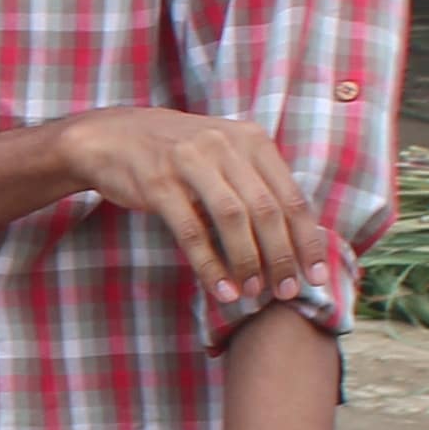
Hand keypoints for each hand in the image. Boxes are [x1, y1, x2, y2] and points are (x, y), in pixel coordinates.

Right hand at [52, 108, 331, 313]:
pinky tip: (221, 289)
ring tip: (253, 292)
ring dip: (248, 261)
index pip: (292, 196)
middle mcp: (226, 146)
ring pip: (234, 219)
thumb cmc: (177, 154)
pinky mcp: (159, 184)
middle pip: (267, 209)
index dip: (308, 240)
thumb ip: (256, 185)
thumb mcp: (224, 155)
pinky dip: (210, 265)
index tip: (316, 276)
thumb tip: (293, 239)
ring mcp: (191, 162)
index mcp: (251, 140)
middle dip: (281, 256)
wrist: (112, 137)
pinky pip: (191, 231)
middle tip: (286, 291)